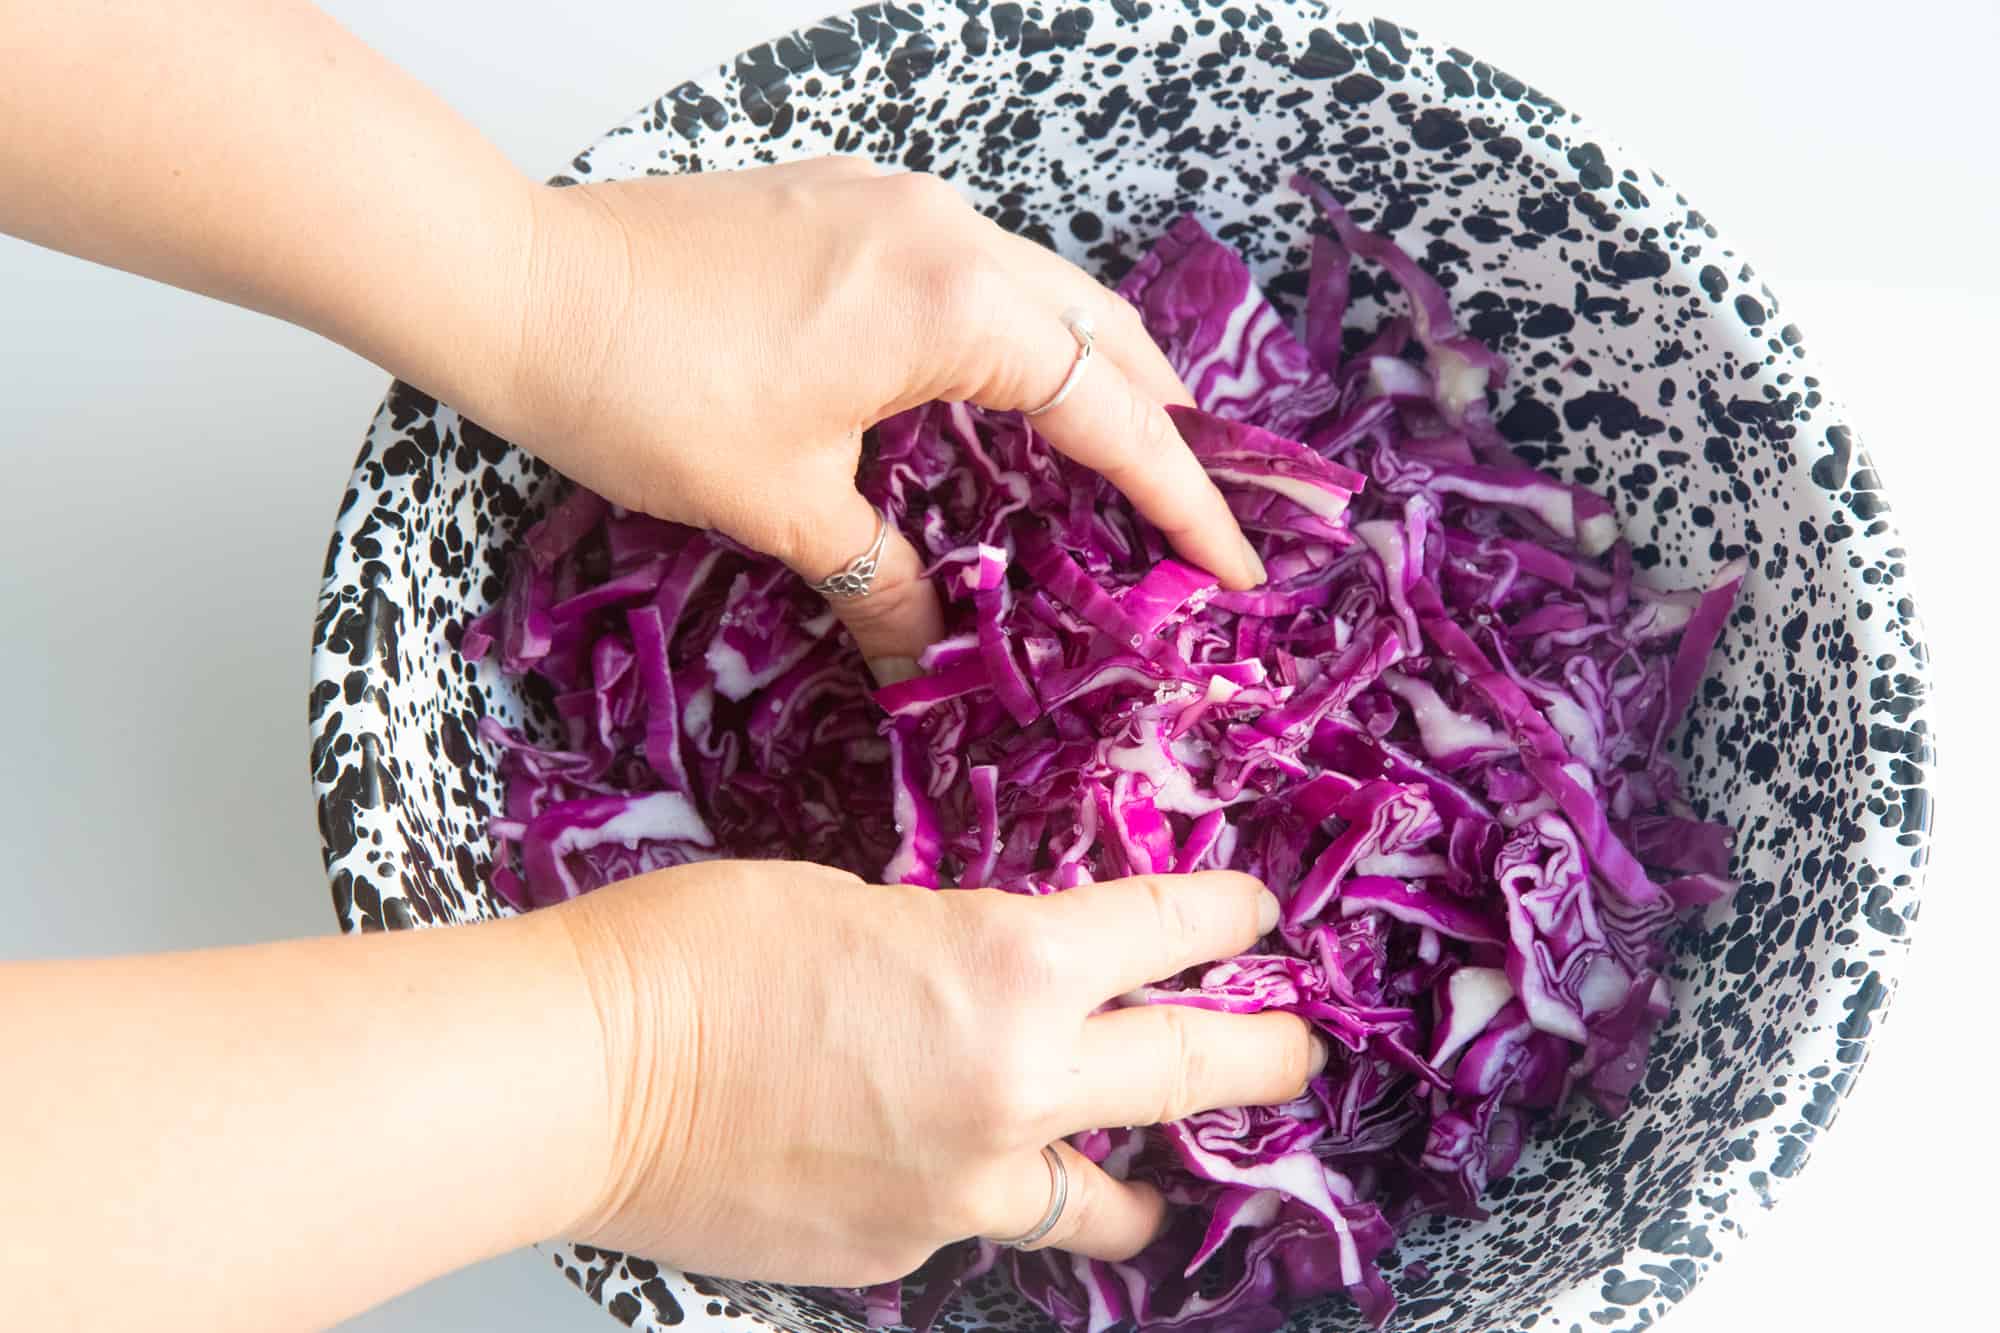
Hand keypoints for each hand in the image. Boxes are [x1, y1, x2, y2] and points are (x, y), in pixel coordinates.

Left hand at [480, 160, 1262, 678]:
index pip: (1109, 412)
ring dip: (1090, 372)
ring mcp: (895, 203)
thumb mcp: (781, 505)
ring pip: (1041, 288)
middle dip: (1159, 421)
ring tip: (1115, 458)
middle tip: (1187, 510)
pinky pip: (973, 267)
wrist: (515, 285)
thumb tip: (927, 650)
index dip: (1180, 496)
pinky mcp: (847, 201)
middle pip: (1101, 332)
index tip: (1233, 561)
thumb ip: (882, 578)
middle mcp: (945, 231)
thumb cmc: (642, 390)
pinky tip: (997, 392)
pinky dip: (1014, 334)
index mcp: (951, 304)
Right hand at [552, 861, 1321, 1283]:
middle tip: (1294, 1049)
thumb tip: (1000, 978)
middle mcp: (1020, 1085)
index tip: (1252, 914)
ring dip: (1145, 1183)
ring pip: (1111, 1201)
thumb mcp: (859, 904)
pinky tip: (960, 1178)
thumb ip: (961, 946)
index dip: (1226, 916)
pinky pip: (984, 1227)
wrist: (587, 1077)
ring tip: (1155, 1185)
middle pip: (1196, 1073)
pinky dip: (992, 1202)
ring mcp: (968, 1187)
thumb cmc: (698, 955)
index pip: (1171, 931)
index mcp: (1013, 964)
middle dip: (1264, 1054)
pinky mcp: (906, 1251)